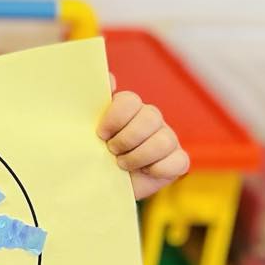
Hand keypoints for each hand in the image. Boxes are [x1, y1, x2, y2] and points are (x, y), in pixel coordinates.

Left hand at [99, 76, 188, 200]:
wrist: (102, 186)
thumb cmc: (94, 155)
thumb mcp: (86, 130)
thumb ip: (93, 103)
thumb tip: (109, 79)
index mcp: (129, 108)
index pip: (130, 100)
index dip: (114, 118)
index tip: (100, 135)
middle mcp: (151, 119)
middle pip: (149, 117)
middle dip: (126, 139)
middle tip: (112, 151)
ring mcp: (167, 139)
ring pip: (164, 140)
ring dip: (139, 156)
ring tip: (122, 164)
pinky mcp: (178, 160)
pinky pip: (178, 160)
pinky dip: (159, 169)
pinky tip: (144, 171)